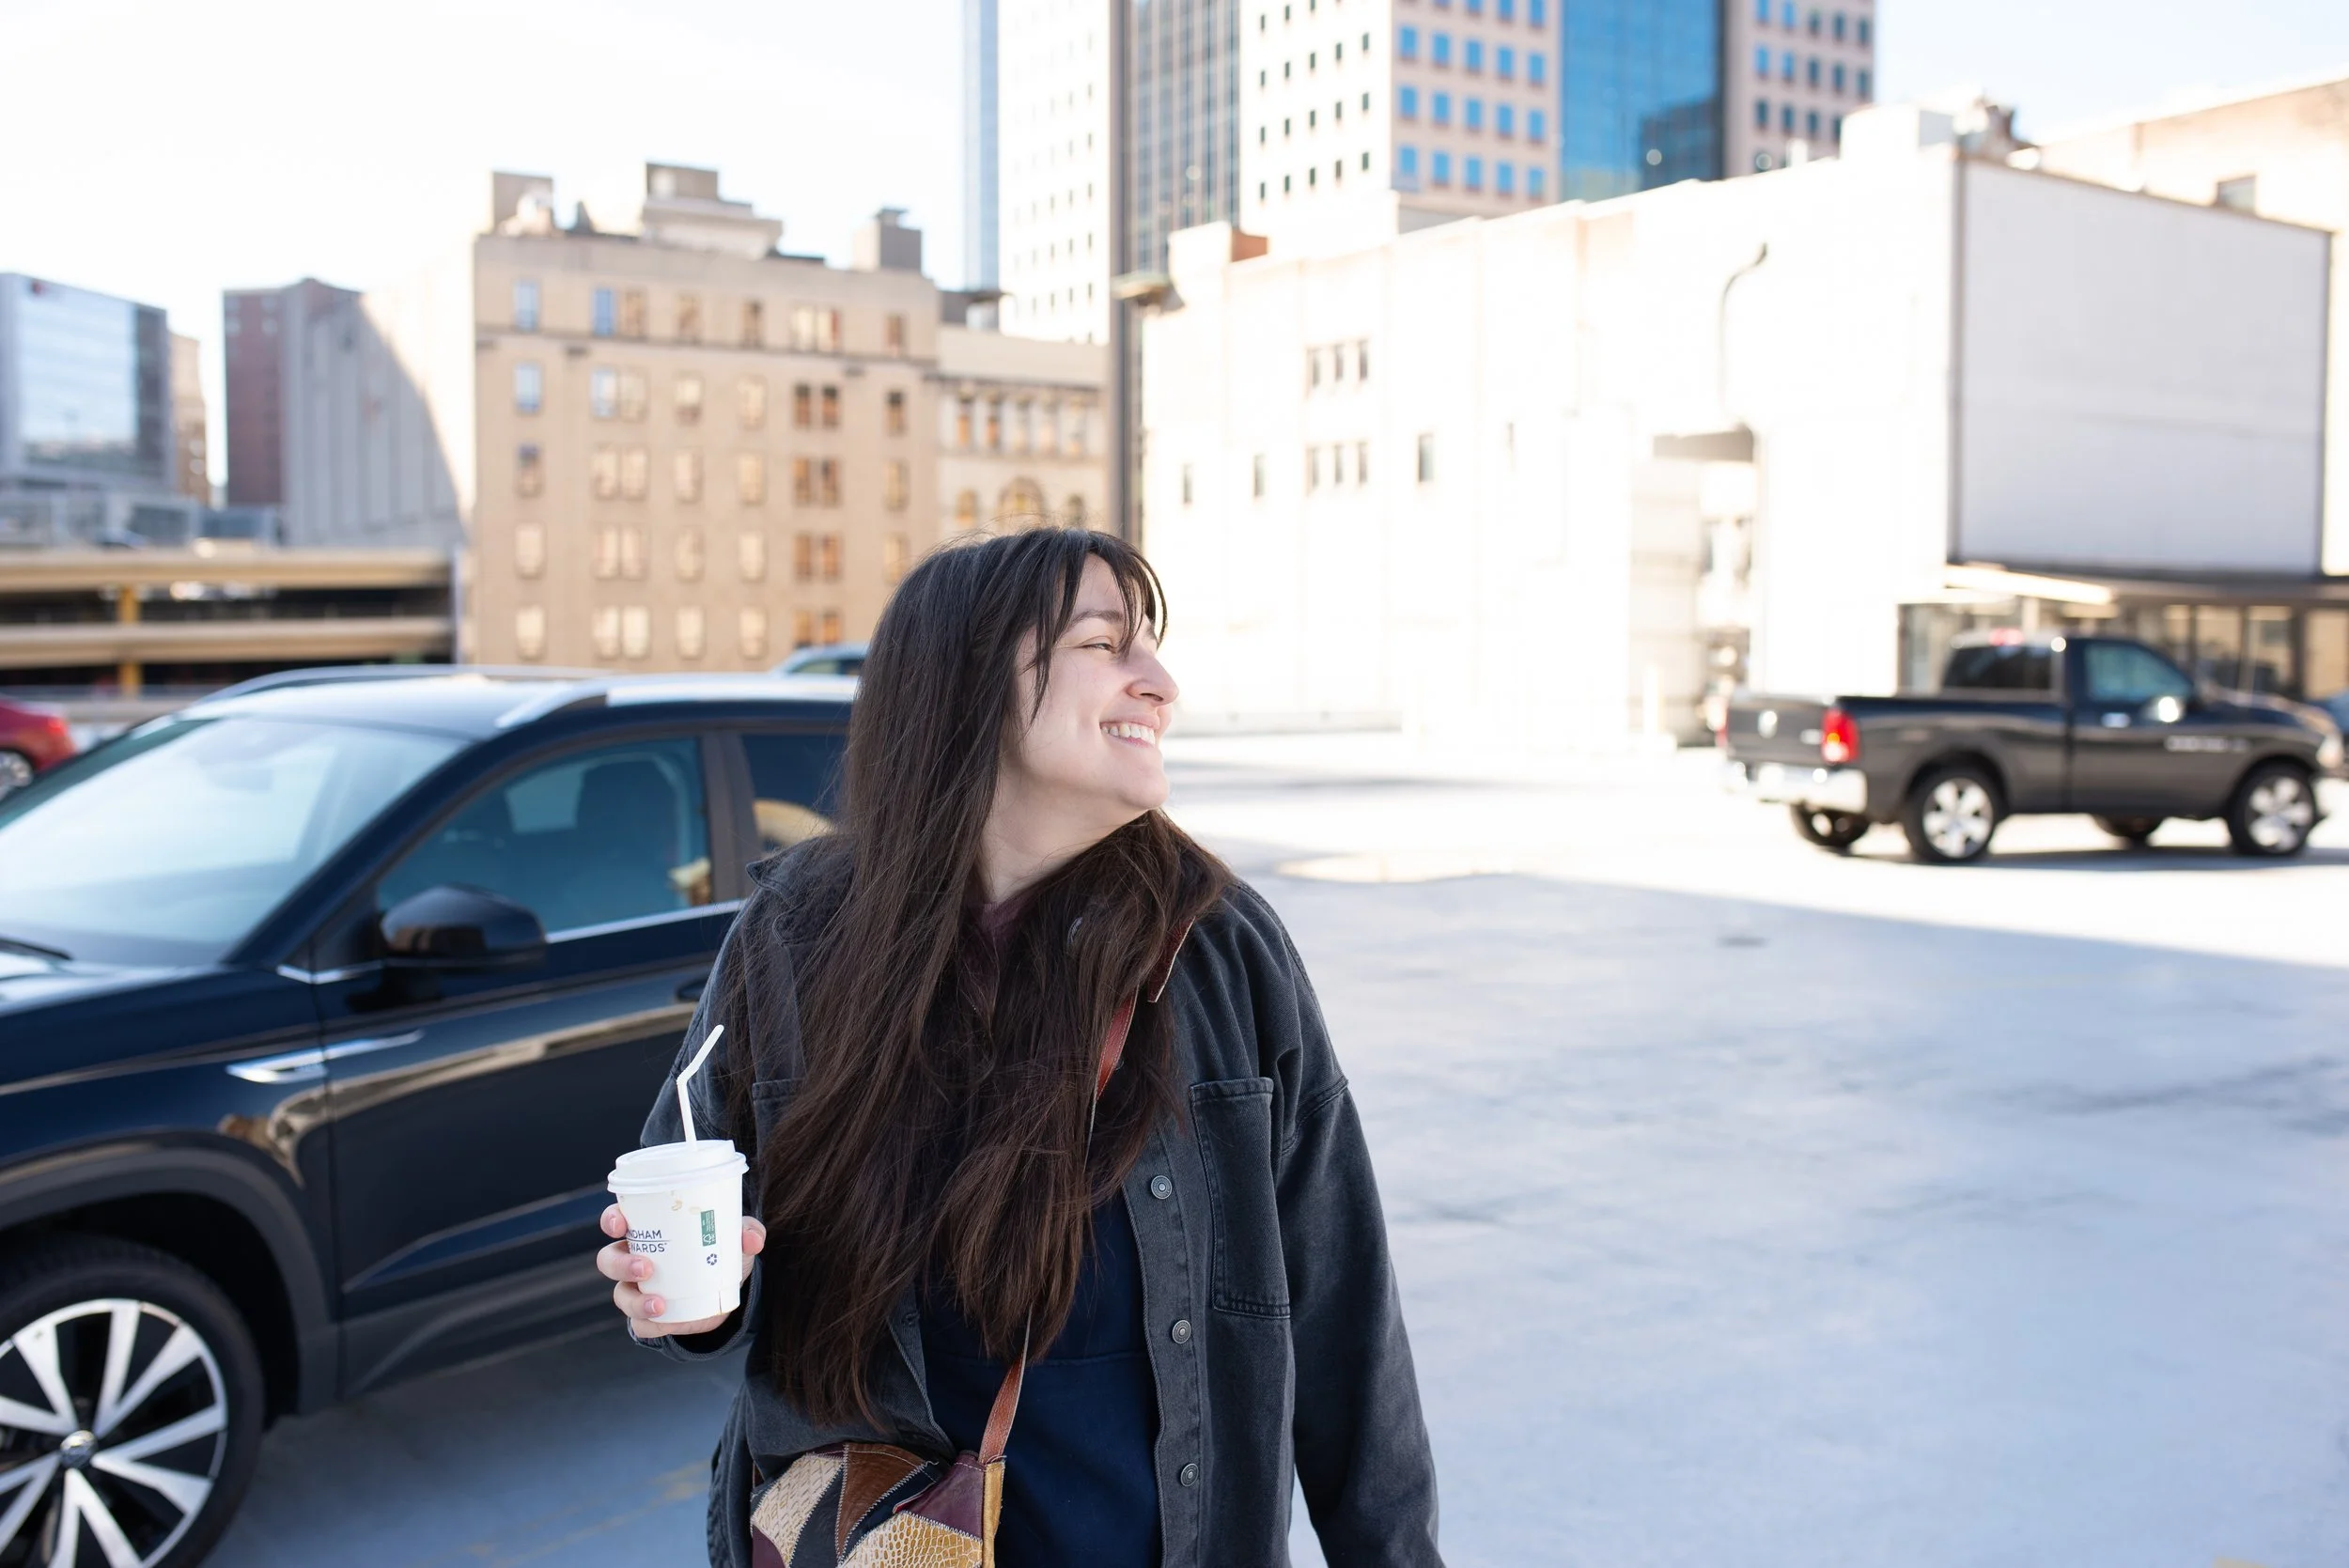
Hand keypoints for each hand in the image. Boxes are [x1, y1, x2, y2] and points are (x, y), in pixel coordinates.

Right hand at [598, 1205, 764, 1338]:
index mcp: (649, 1231)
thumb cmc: (719, 1252)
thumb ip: (746, 1232)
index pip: (617, 1220)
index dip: (612, 1219)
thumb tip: (752, 1238)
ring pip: (621, 1295)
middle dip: (621, 1264)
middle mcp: (635, 1259)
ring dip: (636, 1301)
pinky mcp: (649, 1318)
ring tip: (660, 1304)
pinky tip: (665, 1320)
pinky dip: (649, 1323)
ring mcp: (639, 1291)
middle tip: (646, 1268)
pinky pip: (639, 1324)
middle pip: (609, 1259)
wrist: (726, 1292)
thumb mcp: (735, 1239)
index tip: (619, 1224)